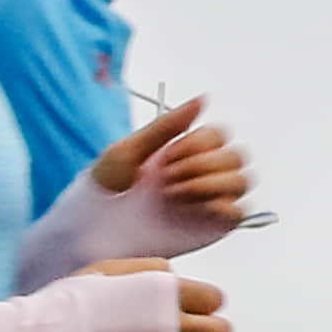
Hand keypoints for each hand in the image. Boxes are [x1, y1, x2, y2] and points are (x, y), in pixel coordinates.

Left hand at [90, 87, 252, 229]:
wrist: (90, 232)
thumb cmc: (102, 191)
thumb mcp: (128, 151)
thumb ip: (165, 127)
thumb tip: (202, 99)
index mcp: (182, 153)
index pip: (217, 136)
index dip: (198, 143)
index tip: (167, 157)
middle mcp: (199, 174)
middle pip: (234, 157)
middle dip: (202, 164)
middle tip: (167, 178)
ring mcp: (207, 201)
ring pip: (240, 181)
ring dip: (211, 184)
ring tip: (174, 195)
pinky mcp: (210, 226)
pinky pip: (239, 213)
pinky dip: (225, 207)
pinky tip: (194, 208)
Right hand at [91, 263, 233, 331]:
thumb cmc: (67, 306)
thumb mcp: (110, 269)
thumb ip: (152, 270)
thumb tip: (177, 277)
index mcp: (164, 291)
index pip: (214, 299)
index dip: (205, 303)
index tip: (195, 308)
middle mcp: (171, 324)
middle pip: (220, 331)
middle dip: (212, 331)